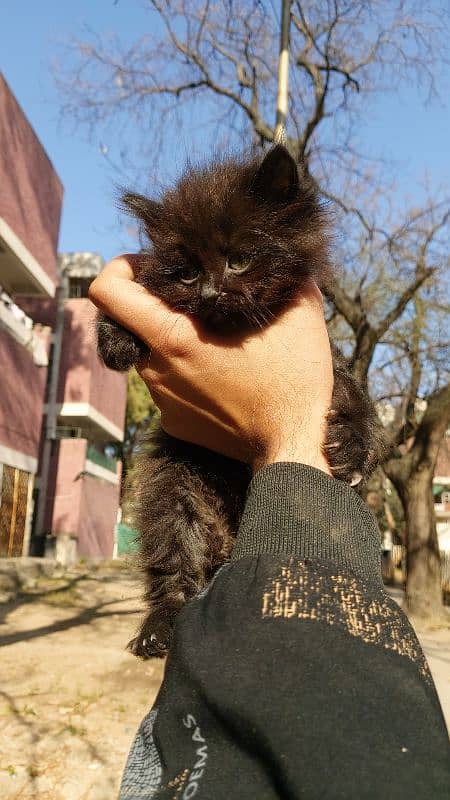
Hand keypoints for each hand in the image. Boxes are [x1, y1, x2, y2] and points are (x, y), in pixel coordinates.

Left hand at [89, 255, 332, 473]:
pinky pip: (168, 386)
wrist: (293, 448)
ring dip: (173, 341)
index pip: (107, 293)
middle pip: (130, 323)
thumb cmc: (294, 382)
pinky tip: (221, 374)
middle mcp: (157, 371)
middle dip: (154, 305)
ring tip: (215, 339)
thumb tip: (280, 253)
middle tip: (193, 299)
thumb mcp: (299, 315)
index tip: (150, 266)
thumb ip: (285, 275)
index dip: (119, 268)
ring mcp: (163, 402)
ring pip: (152, 356)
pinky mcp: (174, 423)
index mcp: (173, 339)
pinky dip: (185, 374)